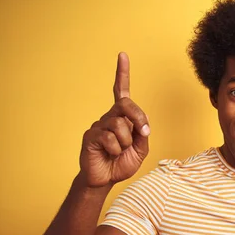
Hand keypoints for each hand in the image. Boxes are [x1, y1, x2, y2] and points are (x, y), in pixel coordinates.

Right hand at [79, 52, 149, 186]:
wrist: (105, 179)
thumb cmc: (121, 163)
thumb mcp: (140, 150)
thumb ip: (143, 135)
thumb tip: (143, 121)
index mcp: (122, 117)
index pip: (121, 91)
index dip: (122, 73)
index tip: (122, 55)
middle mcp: (109, 117)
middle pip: (125, 104)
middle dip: (137, 117)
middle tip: (142, 133)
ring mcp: (98, 125)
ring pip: (120, 125)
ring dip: (125, 142)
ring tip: (118, 151)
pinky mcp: (91, 136)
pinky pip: (110, 138)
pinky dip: (115, 150)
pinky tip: (109, 154)